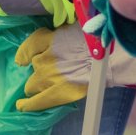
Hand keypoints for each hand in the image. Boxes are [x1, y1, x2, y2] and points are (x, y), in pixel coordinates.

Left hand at [15, 23, 135, 111]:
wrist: (113, 61)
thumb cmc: (102, 42)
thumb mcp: (81, 28)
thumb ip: (68, 33)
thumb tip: (67, 35)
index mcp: (52, 39)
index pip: (30, 45)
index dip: (26, 53)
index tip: (24, 58)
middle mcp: (46, 57)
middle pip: (33, 65)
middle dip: (39, 68)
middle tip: (49, 71)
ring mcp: (49, 76)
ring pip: (32, 84)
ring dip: (37, 84)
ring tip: (40, 88)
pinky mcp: (57, 92)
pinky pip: (37, 101)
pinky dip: (28, 104)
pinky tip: (23, 106)